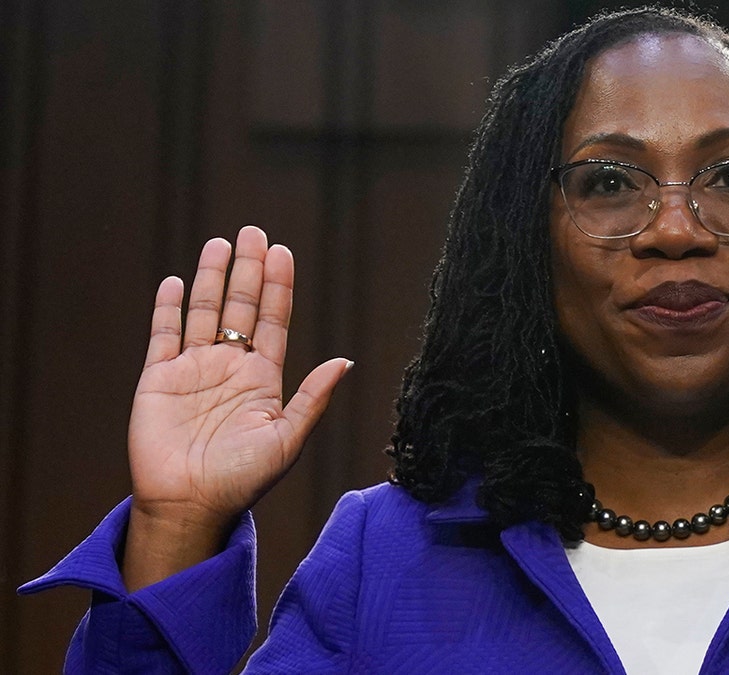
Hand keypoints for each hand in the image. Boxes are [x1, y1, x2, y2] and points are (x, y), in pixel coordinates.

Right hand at [123, 226, 350, 588]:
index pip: (272, 321)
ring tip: (221, 243)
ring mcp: (193, 370)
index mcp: (262, 379)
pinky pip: (164, 335)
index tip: (282, 252)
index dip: (277, 287)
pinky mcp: (158, 380)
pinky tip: (177, 282)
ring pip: (204, 313)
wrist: (190, 505)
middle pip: (240, 307)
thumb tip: (345, 361)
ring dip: (212, 278)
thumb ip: (313, 398)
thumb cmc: (244, 480)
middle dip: (247, 269)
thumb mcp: (287, 439)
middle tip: (253, 231)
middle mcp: (229, 368)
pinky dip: (169, 308)